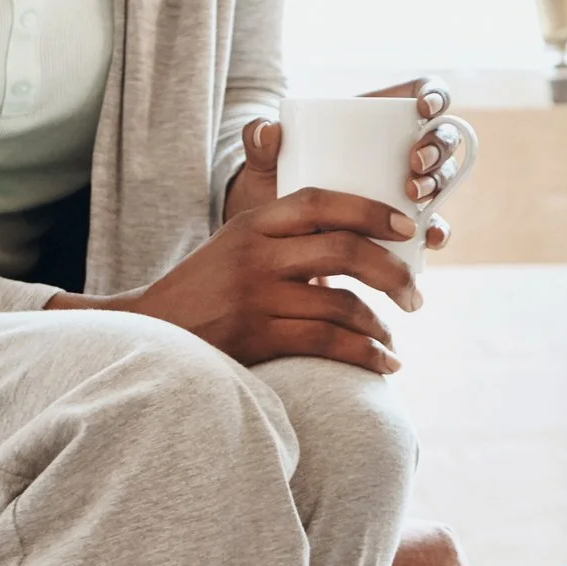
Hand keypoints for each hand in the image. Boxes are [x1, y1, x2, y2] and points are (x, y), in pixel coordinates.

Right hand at [49, 189, 419, 373]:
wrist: (151, 332)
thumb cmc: (207, 288)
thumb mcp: (237, 244)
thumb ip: (286, 234)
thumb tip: (361, 235)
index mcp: (254, 223)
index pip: (321, 201)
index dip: (370, 210)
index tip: (407, 229)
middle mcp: (256, 254)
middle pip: (345, 251)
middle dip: (393, 274)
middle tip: (415, 295)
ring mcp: (256, 296)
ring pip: (342, 304)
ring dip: (380, 325)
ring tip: (391, 340)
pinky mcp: (256, 337)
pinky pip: (327, 343)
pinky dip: (364, 355)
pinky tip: (383, 364)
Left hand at [222, 76, 463, 250]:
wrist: (273, 238)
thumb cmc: (275, 184)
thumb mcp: (264, 163)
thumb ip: (258, 144)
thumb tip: (264, 130)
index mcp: (376, 120)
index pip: (420, 95)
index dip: (433, 96)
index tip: (423, 109)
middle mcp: (400, 151)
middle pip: (440, 138)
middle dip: (436, 148)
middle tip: (414, 164)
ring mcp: (406, 189)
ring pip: (442, 179)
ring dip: (438, 184)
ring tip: (413, 195)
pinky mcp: (406, 227)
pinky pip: (432, 226)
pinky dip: (436, 231)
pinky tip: (428, 238)